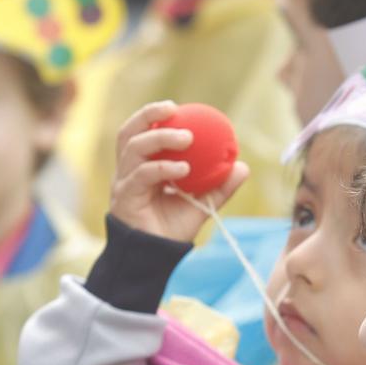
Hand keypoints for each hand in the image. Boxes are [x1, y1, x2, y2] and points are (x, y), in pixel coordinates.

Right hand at [109, 101, 249, 242]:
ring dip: (160, 137)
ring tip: (186, 137)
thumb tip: (242, 166)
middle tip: (173, 108)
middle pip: (128, 132)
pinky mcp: (124, 197)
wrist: (156, 257)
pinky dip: (163, 168)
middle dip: (148, 115)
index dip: (154, 115)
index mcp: (141, 165)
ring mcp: (123, 182)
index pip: (141, 132)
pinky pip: (142, 175)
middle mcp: (128, 170)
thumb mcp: (203, 203)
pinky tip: (184, 169)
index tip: (178, 107)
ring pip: (134, 148)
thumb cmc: (174, 228)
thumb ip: (219, 185)